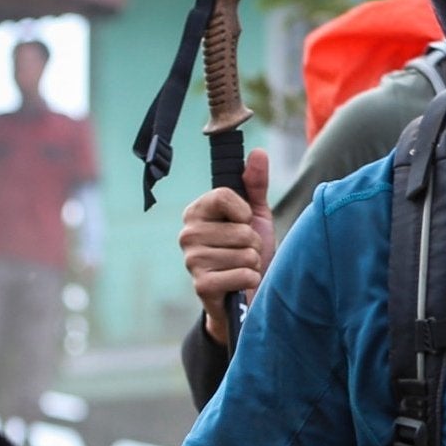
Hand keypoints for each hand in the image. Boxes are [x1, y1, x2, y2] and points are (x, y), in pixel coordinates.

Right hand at [181, 149, 274, 344]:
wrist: (248, 293)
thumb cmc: (249, 251)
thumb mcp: (255, 215)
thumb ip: (255, 184)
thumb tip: (257, 153)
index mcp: (197, 211)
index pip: (225, 196)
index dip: (245, 212)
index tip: (243, 222)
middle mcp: (187, 233)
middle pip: (241, 229)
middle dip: (253, 243)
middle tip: (244, 251)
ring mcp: (191, 260)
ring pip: (244, 253)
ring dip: (253, 262)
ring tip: (241, 267)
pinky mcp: (201, 285)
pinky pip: (242, 274)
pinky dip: (250, 279)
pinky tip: (240, 282)